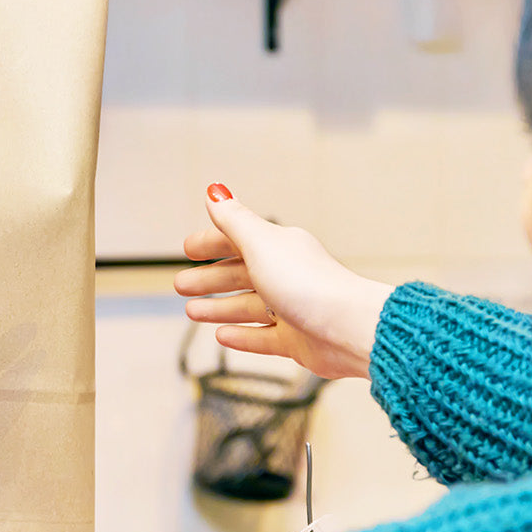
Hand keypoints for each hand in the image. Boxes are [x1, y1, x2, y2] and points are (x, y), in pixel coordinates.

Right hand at [173, 184, 393, 380]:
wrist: (348, 329)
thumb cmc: (310, 285)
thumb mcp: (262, 245)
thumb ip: (234, 220)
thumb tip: (215, 190)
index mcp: (279, 248)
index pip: (237, 241)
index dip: (211, 243)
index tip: (188, 249)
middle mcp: (286, 276)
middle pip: (239, 275)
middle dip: (210, 278)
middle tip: (182, 284)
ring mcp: (291, 309)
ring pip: (247, 307)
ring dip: (218, 307)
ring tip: (192, 311)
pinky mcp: (296, 340)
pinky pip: (262, 337)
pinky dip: (241, 335)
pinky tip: (222, 335)